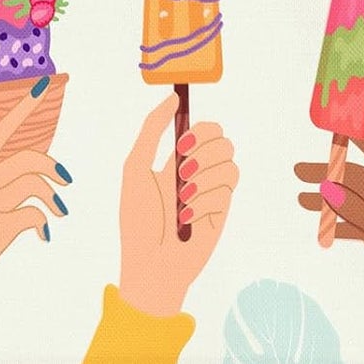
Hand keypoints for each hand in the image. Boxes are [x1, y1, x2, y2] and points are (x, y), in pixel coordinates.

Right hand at [0, 77, 69, 353]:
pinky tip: (43, 233)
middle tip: (66, 176)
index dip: (22, 107)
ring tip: (57, 210)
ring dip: (53, 197)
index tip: (42, 85)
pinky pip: (34, 215)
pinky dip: (44, 222)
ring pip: (35, 183)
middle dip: (51, 162)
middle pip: (25, 155)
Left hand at [117, 92, 238, 317]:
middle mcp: (198, 172)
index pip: (203, 128)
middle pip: (221, 137)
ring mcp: (212, 190)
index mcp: (176, 160)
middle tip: (182, 169)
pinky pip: (228, 185)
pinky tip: (189, 216)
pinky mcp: (223, 209)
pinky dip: (206, 198)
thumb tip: (172, 98)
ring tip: (183, 199)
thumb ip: (151, 130)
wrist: (151, 266)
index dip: (200, 128)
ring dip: (202, 176)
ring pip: (228, 158)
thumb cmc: (137, 222)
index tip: (183, 143)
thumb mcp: (134, 169)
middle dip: (202, 150)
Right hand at [296, 131, 363, 350]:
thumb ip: (359, 209)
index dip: (355, 134)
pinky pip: (354, 223)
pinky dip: (337, 223)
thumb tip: (329, 187)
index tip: (334, 120)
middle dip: (328, 173)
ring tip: (300, 198)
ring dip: (327, 200)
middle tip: (298, 171)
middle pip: (355, 177)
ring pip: (351, 201)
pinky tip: (320, 225)